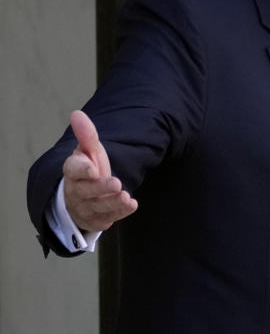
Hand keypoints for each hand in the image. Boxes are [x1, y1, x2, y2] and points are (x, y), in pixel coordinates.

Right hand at [62, 110, 137, 231]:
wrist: (85, 195)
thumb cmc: (89, 168)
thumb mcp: (89, 150)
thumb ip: (86, 134)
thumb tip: (77, 114)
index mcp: (72, 171)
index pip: (73, 170)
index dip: (82, 169)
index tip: (93, 168)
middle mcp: (75, 191)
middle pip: (85, 191)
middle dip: (101, 188)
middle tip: (116, 182)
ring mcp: (84, 207)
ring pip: (97, 207)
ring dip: (112, 203)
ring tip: (126, 196)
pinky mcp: (95, 219)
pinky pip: (106, 218)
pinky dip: (119, 213)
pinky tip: (131, 205)